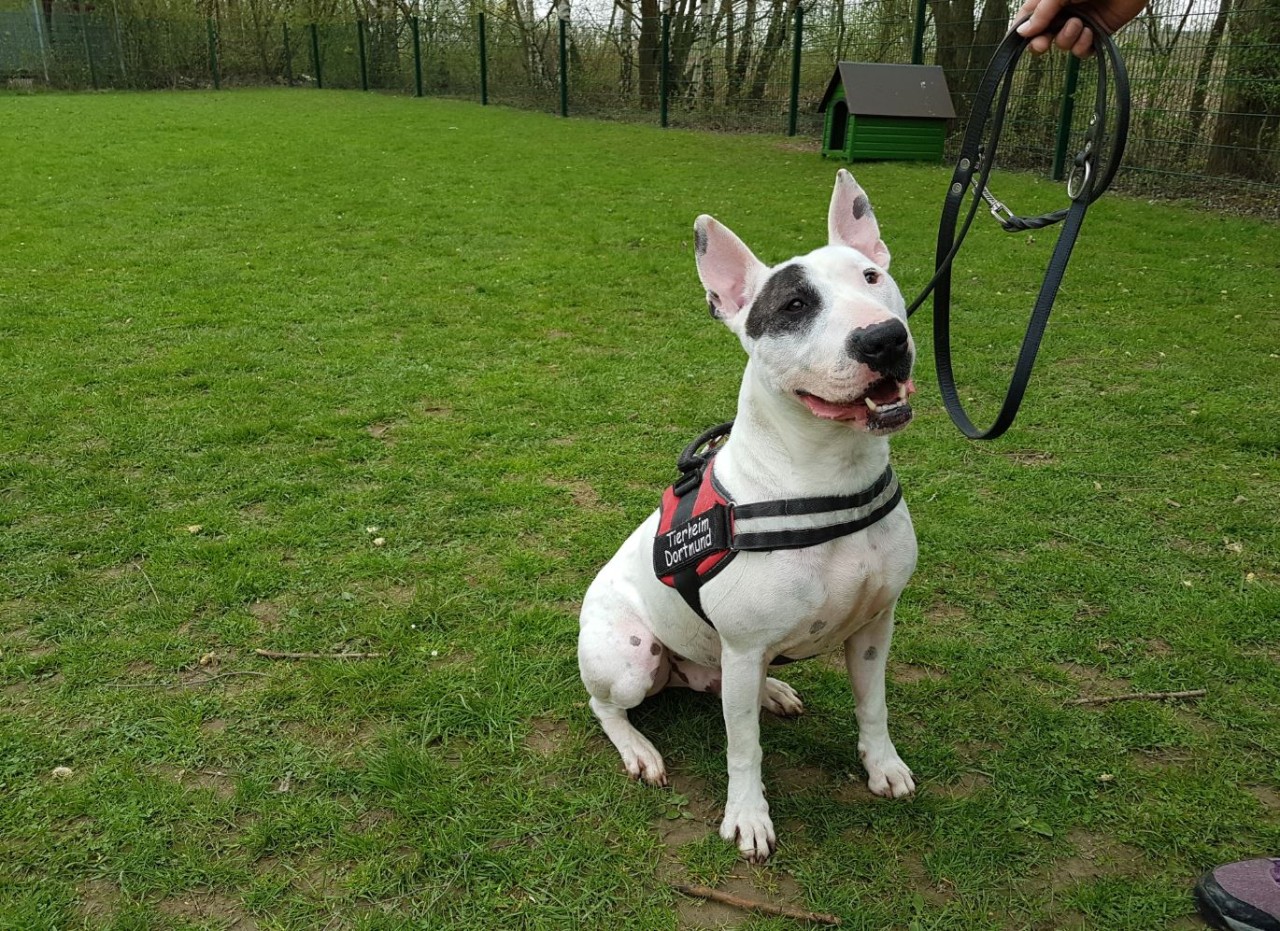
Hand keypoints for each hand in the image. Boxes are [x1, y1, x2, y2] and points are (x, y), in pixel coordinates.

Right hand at [1012, 0, 1146, 56]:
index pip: (1028, 19)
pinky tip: (1090, 34)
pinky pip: (1082, 51)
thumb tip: (1022, 33)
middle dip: (1041, 43)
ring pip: (1062, 45)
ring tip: (1080, 24)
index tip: (1023, 40)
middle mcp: (1064, 12)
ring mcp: (1081, 23)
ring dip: (1067, 39)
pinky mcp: (1098, 33)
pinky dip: (1083, 47)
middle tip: (1043, 45)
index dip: (1022, 32)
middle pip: (1042, 36)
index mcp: (1051, 0)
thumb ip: (1042, 12)